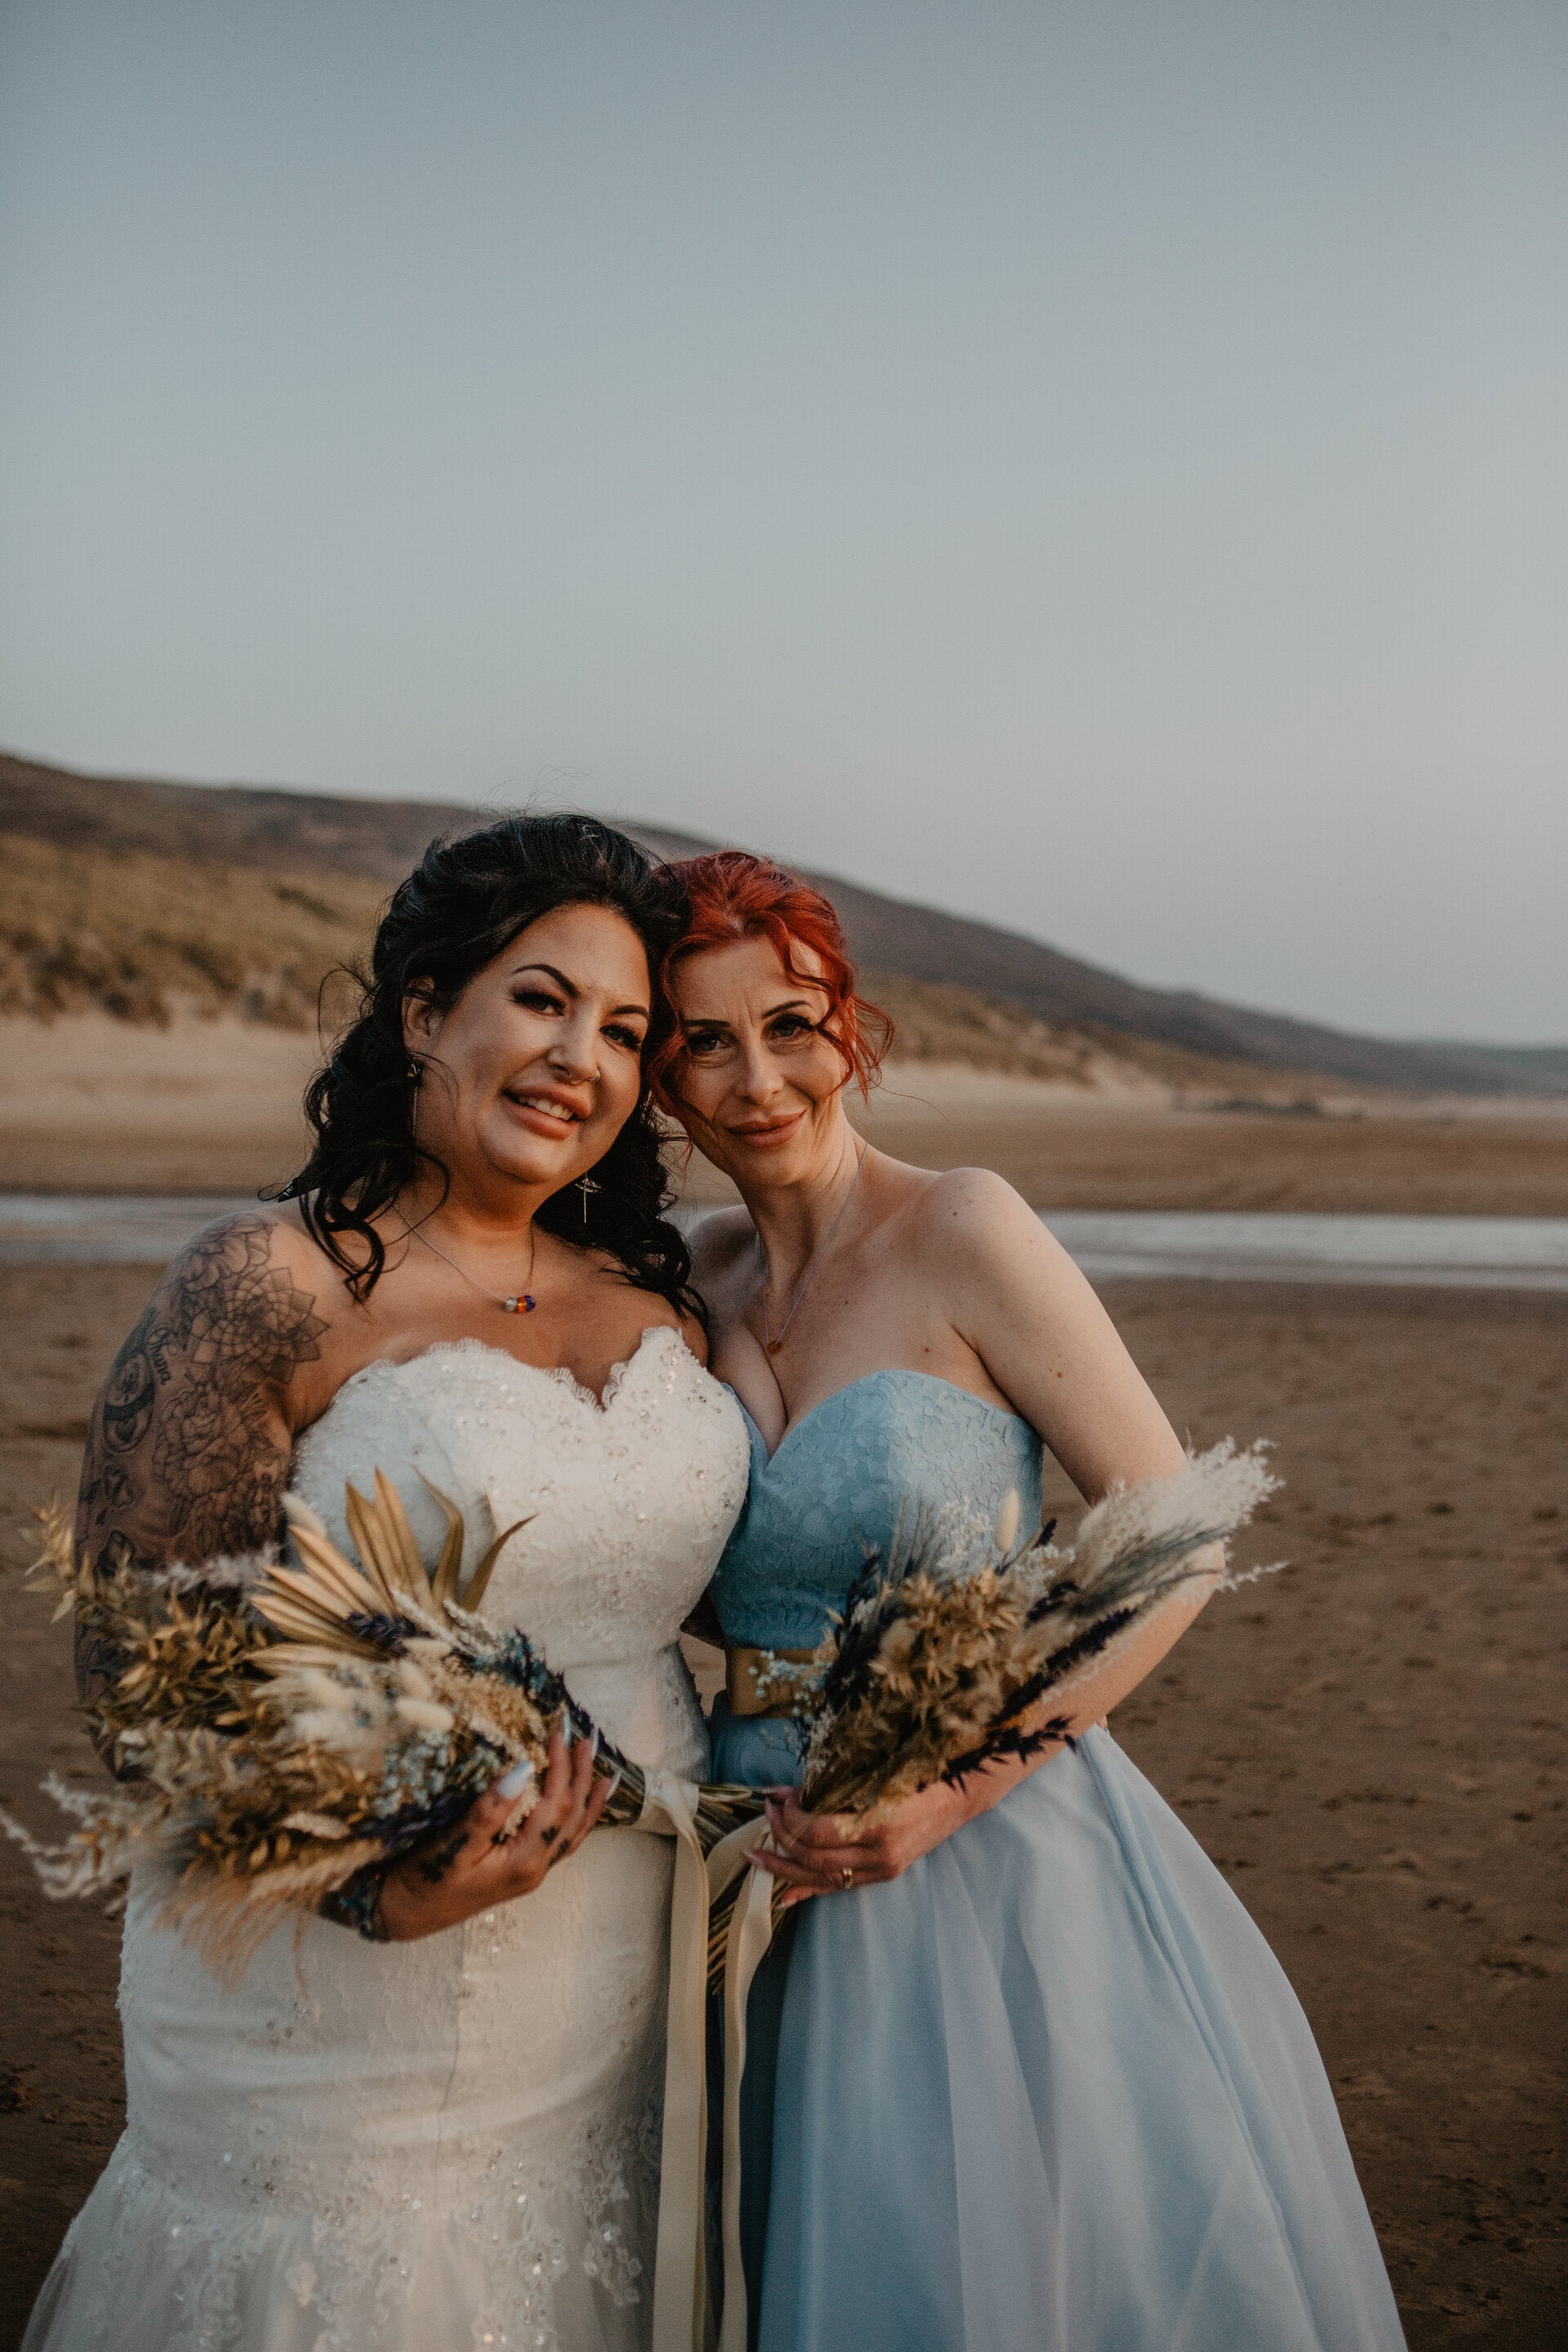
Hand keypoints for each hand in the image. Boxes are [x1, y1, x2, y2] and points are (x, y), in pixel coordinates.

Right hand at [379, 1724, 612, 1941]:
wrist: (405, 1915)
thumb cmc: (423, 1881)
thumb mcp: (453, 1843)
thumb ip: (490, 1810)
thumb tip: (523, 1770)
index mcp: (523, 1862)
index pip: (555, 1807)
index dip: (561, 1769)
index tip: (558, 1735)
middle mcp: (535, 1870)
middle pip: (571, 1819)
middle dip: (582, 1779)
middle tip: (587, 1743)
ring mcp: (531, 1873)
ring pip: (572, 1833)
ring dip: (587, 1801)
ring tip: (605, 1776)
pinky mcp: (521, 1872)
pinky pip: (561, 1842)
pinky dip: (576, 1820)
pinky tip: (578, 1809)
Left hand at [750, 1758, 1032, 1908]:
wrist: (959, 1796)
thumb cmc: (917, 1773)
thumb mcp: (876, 1772)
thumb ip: (831, 1783)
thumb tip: (786, 1791)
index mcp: (878, 1825)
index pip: (817, 1832)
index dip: (791, 1818)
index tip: (780, 1798)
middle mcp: (879, 1855)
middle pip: (814, 1857)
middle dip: (782, 1836)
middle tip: (767, 1814)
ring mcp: (882, 1869)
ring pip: (821, 1878)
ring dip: (784, 1866)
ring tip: (757, 1856)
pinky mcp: (883, 1875)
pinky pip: (838, 1887)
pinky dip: (808, 1891)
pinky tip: (782, 1896)